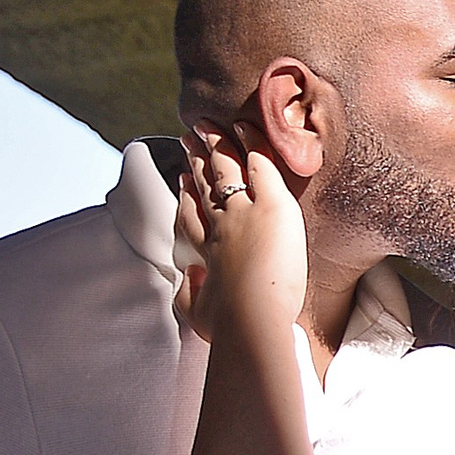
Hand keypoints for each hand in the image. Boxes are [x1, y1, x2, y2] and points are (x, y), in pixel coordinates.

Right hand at [175, 126, 307, 340]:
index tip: (182, 179)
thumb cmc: (226, 326)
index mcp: (205, 253)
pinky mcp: (273, 208)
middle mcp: (219, 227)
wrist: (248, 320)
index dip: (186, 195)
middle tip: (187, 139)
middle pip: (203, 185)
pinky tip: (246, 128)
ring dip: (215, 145)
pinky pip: (261, 167)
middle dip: (195, 160)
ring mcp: (244, 213)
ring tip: (206, 128)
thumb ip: (191, 295)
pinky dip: (252, 145)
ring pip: (225, 170)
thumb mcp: (199, 314)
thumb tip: (191, 279)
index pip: (192, 216)